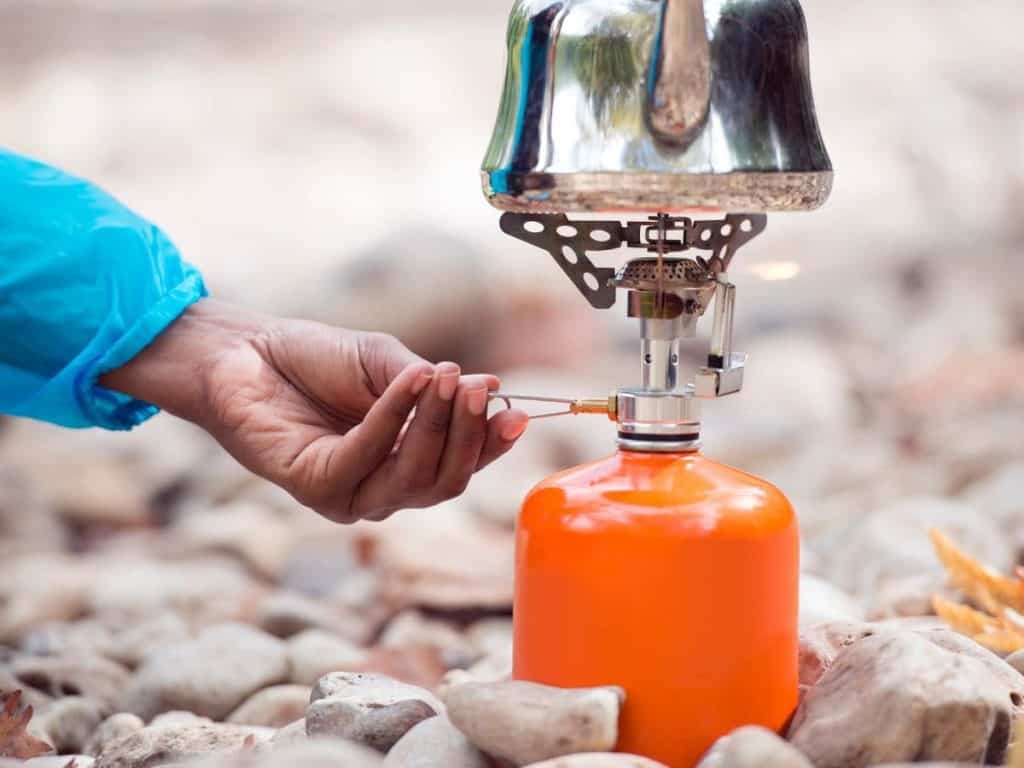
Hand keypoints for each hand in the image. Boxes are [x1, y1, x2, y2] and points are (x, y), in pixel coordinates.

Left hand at [100, 299, 528, 522]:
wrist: (247, 352)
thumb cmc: (317, 359)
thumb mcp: (387, 363)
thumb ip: (432, 385)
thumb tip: (490, 388)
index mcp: (407, 460)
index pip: (462, 464)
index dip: (492, 443)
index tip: (518, 411)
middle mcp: (384, 487)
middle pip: (446, 481)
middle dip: (469, 435)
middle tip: (477, 389)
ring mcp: (351, 495)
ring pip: (414, 479)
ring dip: (436, 427)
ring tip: (445, 378)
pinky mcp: (317, 489)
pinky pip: (368, 458)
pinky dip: (392, 417)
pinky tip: (407, 382)